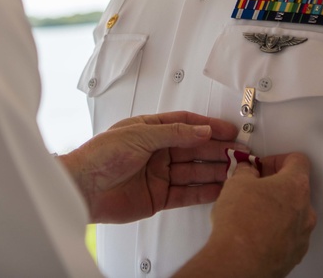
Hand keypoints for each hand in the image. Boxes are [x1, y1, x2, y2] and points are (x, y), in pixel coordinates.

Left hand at [59, 111, 237, 223]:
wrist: (83, 188)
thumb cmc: (100, 155)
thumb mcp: (139, 135)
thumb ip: (173, 133)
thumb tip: (201, 130)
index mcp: (150, 130)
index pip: (186, 125)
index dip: (208, 127)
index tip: (229, 130)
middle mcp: (157, 152)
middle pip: (194, 149)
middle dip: (218, 150)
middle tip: (240, 152)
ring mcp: (159, 175)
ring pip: (194, 171)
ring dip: (215, 170)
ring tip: (236, 170)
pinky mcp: (159, 197)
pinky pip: (187, 193)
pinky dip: (204, 191)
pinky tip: (219, 188)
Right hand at [187, 152, 315, 277]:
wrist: (239, 262)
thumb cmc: (240, 223)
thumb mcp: (236, 183)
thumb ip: (246, 172)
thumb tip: (248, 171)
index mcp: (295, 187)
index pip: (298, 161)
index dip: (278, 159)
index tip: (263, 166)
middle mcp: (306, 211)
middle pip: (296, 189)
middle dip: (275, 186)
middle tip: (254, 188)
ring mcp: (303, 235)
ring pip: (293, 214)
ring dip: (276, 210)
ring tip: (252, 213)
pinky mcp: (295, 254)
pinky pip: (289, 236)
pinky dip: (275, 231)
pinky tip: (256, 233)